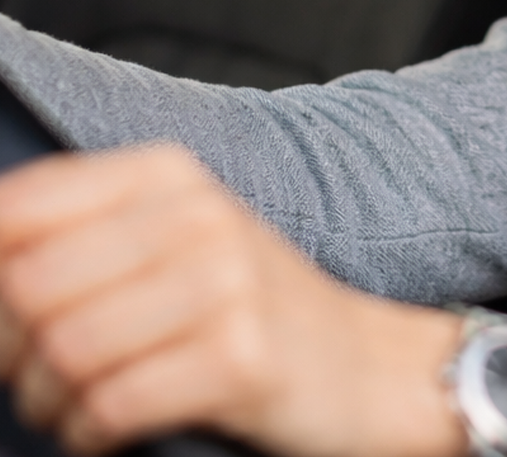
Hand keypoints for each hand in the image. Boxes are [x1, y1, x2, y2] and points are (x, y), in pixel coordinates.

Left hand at [0, 144, 468, 456]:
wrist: (370, 367)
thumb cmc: (253, 311)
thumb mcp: (175, 242)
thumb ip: (81, 236)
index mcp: (169, 176)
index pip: (19, 210)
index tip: (11, 316)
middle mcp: (200, 217)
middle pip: (28, 288)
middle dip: (10, 352)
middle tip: (40, 374)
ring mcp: (226, 285)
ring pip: (62, 351)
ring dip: (50, 401)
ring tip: (79, 403)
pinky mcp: (240, 359)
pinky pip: (108, 407)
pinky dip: (91, 434)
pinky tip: (115, 427)